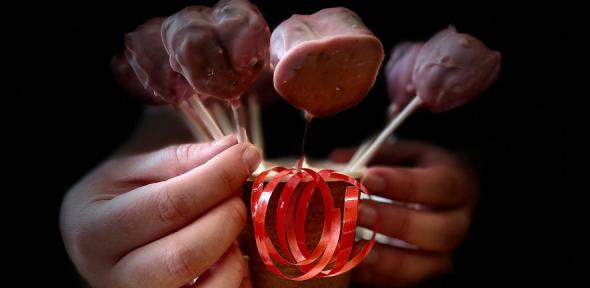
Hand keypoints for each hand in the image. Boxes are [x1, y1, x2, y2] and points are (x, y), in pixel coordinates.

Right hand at [60, 133, 260, 287]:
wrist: (94, 240)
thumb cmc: (115, 202)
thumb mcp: (133, 170)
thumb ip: (183, 159)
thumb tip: (234, 150)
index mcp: (96, 230)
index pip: (169, 205)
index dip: (217, 178)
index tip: (245, 156)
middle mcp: (112, 276)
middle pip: (184, 255)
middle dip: (227, 218)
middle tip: (238, 196)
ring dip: (234, 256)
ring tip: (231, 231)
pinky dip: (237, 280)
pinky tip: (230, 257)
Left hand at [332, 140, 477, 286]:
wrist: (444, 199)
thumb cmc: (420, 172)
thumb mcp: (405, 154)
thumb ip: (376, 155)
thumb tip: (338, 160)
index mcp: (457, 184)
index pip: (441, 185)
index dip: (405, 183)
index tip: (370, 177)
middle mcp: (458, 222)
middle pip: (439, 231)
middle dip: (395, 222)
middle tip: (358, 211)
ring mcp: (445, 253)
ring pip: (427, 265)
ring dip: (386, 258)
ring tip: (351, 246)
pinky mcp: (426, 273)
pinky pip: (407, 282)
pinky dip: (379, 277)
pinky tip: (353, 266)